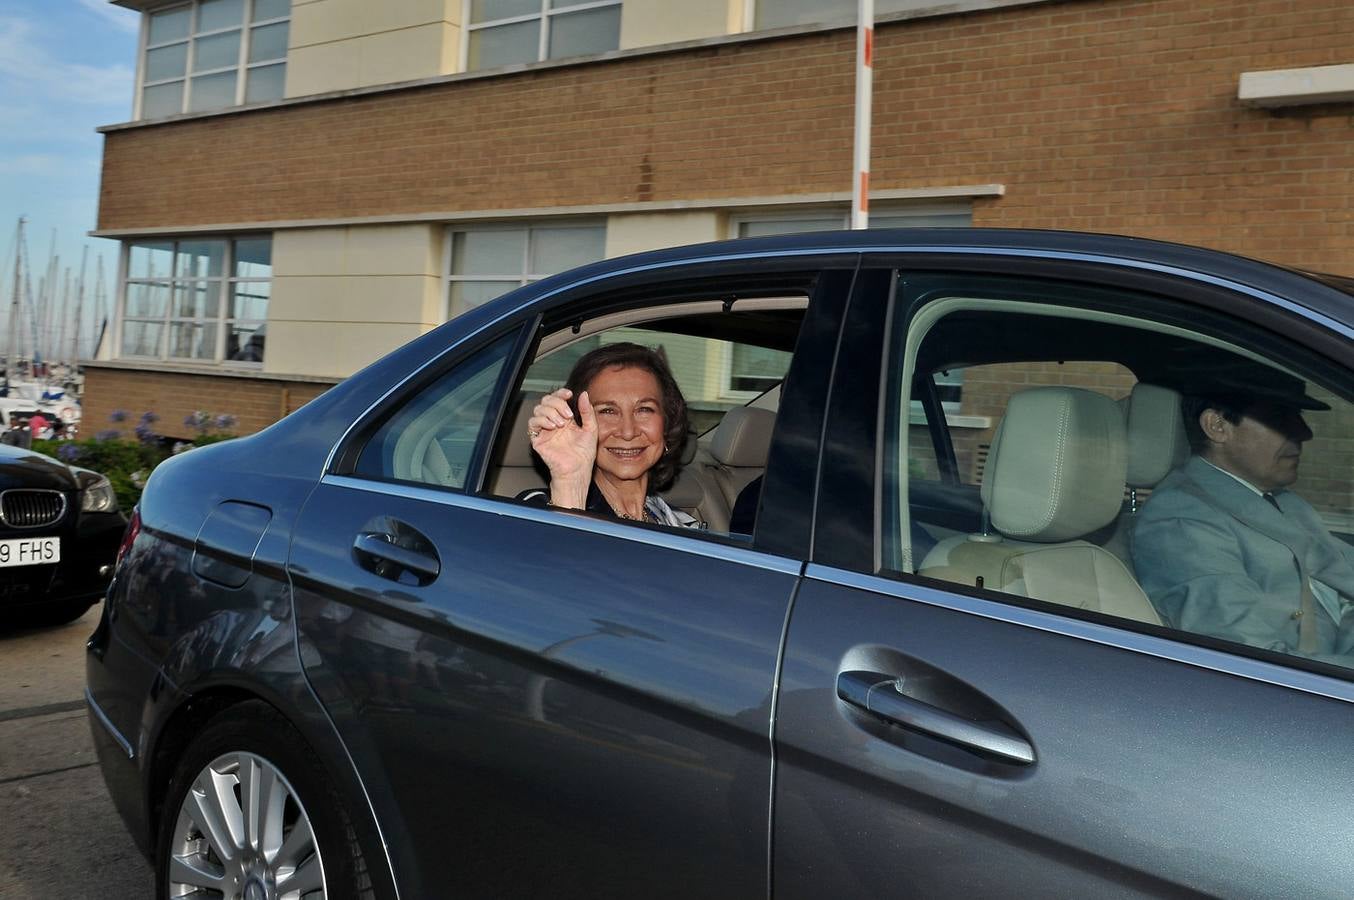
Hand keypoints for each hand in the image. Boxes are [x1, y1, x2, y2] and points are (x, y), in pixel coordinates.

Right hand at [527, 388, 596, 506]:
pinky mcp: (537, 439)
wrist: (577, 470)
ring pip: (538, 409)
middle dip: (557, 403)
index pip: (558, 399)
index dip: (560, 393)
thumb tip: (583, 394)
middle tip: (568, 415)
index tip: (569, 394)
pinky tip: (552, 426)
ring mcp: (545, 430)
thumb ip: (587, 411)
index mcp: (565, 418)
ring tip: (561, 424)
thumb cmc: (584, 454)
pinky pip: (532, 423)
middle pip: (546, 401)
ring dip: (550, 412)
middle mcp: (554, 422)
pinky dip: (541, 420)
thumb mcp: (591, 429)